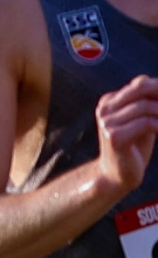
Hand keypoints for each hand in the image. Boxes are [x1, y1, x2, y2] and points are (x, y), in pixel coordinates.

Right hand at [95, 75, 157, 201]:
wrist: (117, 175)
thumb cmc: (133, 147)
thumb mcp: (141, 119)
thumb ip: (146, 101)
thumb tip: (154, 82)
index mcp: (108, 102)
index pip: (140, 84)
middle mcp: (104, 110)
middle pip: (141, 89)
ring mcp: (107, 123)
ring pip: (146, 107)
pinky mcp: (114, 137)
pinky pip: (146, 123)